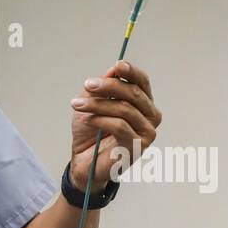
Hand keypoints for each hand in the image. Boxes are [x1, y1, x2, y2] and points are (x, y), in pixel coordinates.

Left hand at [69, 60, 161, 190]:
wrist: (84, 161)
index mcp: (143, 103)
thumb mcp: (92, 104)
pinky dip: (101, 120)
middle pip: (133, 93)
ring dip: (98, 104)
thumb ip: (103, 88)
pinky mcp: (138, 146)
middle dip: (108, 87)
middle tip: (87, 85)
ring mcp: (147, 132)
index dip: (131, 72)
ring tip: (77, 105)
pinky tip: (87, 120)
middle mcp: (150, 116)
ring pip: (125, 109)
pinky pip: (120, 126)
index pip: (142, 82)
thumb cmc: (90, 132)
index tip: (117, 65)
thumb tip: (114, 70)